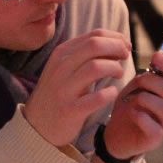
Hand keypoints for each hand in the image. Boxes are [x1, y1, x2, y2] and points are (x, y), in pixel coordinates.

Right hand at [24, 29, 130, 147]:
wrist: (36, 126)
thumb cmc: (58, 95)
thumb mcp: (64, 69)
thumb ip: (85, 55)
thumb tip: (117, 43)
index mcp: (61, 54)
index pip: (94, 35)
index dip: (115, 38)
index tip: (125, 46)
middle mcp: (60, 68)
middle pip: (95, 45)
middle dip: (117, 48)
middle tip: (126, 57)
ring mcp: (64, 89)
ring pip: (96, 67)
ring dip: (115, 68)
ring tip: (119, 74)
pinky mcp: (70, 110)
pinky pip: (97, 97)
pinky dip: (110, 93)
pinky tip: (112, 93)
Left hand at [102, 50, 162, 158]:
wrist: (116, 132)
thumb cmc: (131, 106)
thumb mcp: (139, 85)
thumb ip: (150, 74)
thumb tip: (158, 58)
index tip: (156, 56)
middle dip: (154, 80)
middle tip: (139, 79)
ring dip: (146, 98)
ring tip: (134, 98)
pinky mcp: (157, 139)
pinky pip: (154, 126)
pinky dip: (141, 116)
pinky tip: (132, 112)